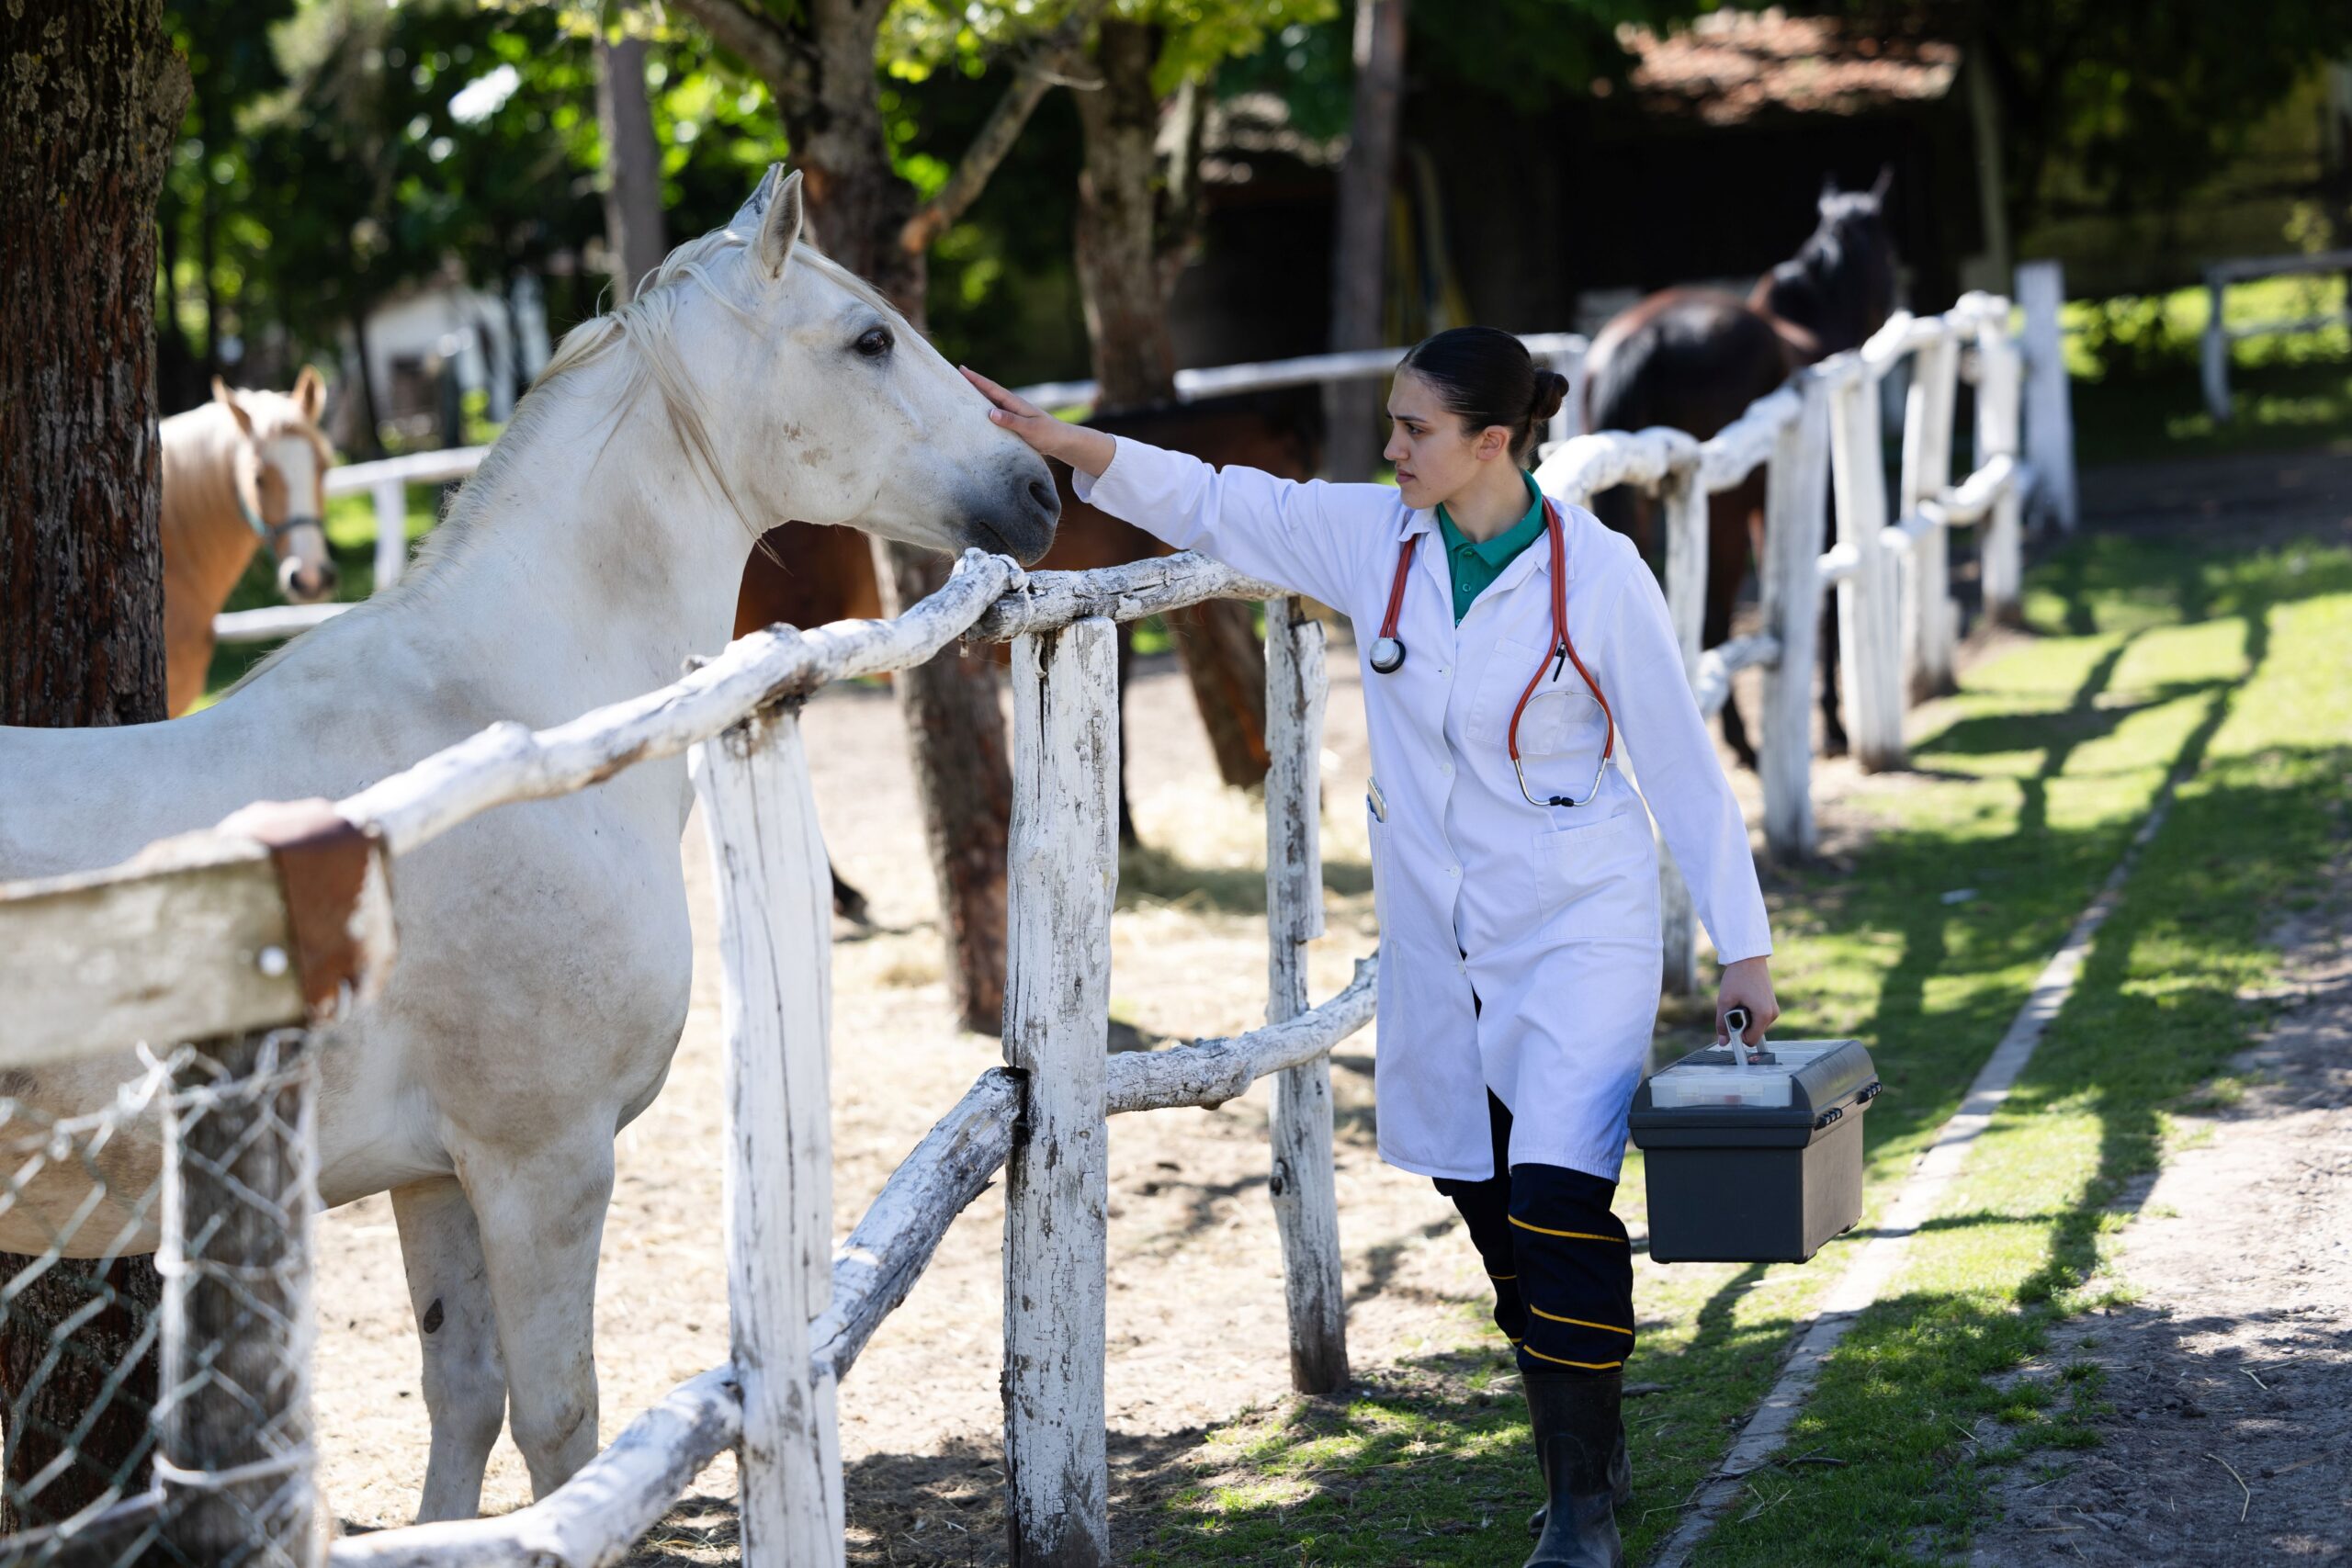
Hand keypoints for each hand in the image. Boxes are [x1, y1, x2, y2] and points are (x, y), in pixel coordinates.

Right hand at [961, 366, 1115, 477]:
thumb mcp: (1030, 429)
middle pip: (987, 392)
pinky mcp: (1012, 423)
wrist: (1062, 441)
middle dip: (971, 383)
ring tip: (958, 392)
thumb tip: (990, 412)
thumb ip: (1011, 421)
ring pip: (989, 402)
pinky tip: (974, 414)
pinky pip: (993, 414)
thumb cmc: (1048, 434)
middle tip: (953, 376)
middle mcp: (1011, 405)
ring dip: (975, 397)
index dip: (976, 379)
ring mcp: (1011, 413)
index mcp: (1015, 403)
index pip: (991, 388)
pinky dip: (982, 411)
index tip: (962, 369)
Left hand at [1716, 956, 1778, 1045]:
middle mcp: (1772, 1014)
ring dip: (1745, 1018)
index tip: (1729, 1025)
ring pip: (1755, 1026)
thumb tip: (1722, 1042)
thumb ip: (1722, 1023)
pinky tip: (1745, 999)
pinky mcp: (1771, 1005)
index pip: (1751, 1040)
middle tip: (1734, 1007)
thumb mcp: (1725, 1001)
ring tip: (1740, 1001)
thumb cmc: (1738, 977)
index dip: (1737, 1036)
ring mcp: (1774, 1010)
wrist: (1749, 958)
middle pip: (1753, 1033)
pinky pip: (1758, 1017)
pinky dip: (1750, 1013)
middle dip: (1741, 1025)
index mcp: (1764, 1015)